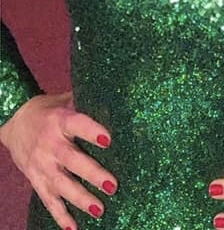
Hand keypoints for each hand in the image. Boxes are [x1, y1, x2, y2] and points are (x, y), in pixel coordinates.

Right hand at [0, 91, 115, 229]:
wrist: (14, 121)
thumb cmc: (48, 110)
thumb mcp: (64, 100)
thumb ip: (86, 104)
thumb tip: (116, 104)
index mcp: (60, 120)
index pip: (77, 125)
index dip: (92, 132)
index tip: (108, 140)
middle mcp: (50, 144)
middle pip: (72, 160)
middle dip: (92, 174)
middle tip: (112, 186)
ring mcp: (42, 165)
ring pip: (61, 185)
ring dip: (80, 198)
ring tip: (99, 209)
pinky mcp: (36, 180)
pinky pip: (48, 200)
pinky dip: (60, 216)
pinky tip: (73, 228)